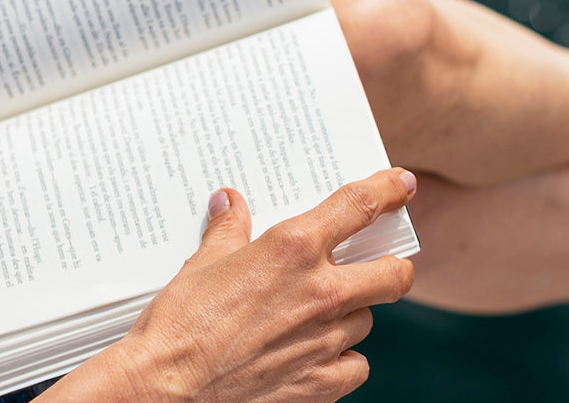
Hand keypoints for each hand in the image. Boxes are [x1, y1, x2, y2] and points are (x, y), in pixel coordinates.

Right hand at [41, 168, 417, 401]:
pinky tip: (319, 355)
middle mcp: (322, 292)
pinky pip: (355, 366)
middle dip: (393, 267)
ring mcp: (326, 340)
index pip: (361, 205)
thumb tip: (230, 204)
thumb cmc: (180, 325)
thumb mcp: (203, 264)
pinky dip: (343, 361)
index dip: (389, 191)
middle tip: (381, 266)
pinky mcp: (322, 382)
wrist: (166, 388)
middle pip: (394, 274)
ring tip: (322, 315)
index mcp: (295, 249)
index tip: (402, 185)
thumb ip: (229, 230)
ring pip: (367, 321)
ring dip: (353, 316)